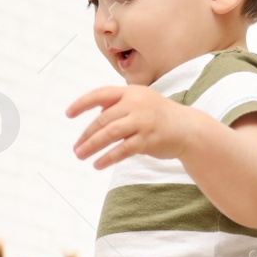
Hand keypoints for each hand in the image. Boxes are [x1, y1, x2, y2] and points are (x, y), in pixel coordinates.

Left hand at [68, 84, 197, 168]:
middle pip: (103, 119)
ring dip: (92, 145)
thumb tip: (97, 114)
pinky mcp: (148, 139)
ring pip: (110, 133)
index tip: (68, 114)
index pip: (101, 94)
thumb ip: (119, 106)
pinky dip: (108, 158)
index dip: (82, 103)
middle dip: (86, 135)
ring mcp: (143, 121)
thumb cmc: (159, 116)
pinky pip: (123, 149)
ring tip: (80, 155)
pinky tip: (98, 164)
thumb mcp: (140, 103)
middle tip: (76, 148)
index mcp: (131, 92)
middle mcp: (136, 104)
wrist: (188, 128)